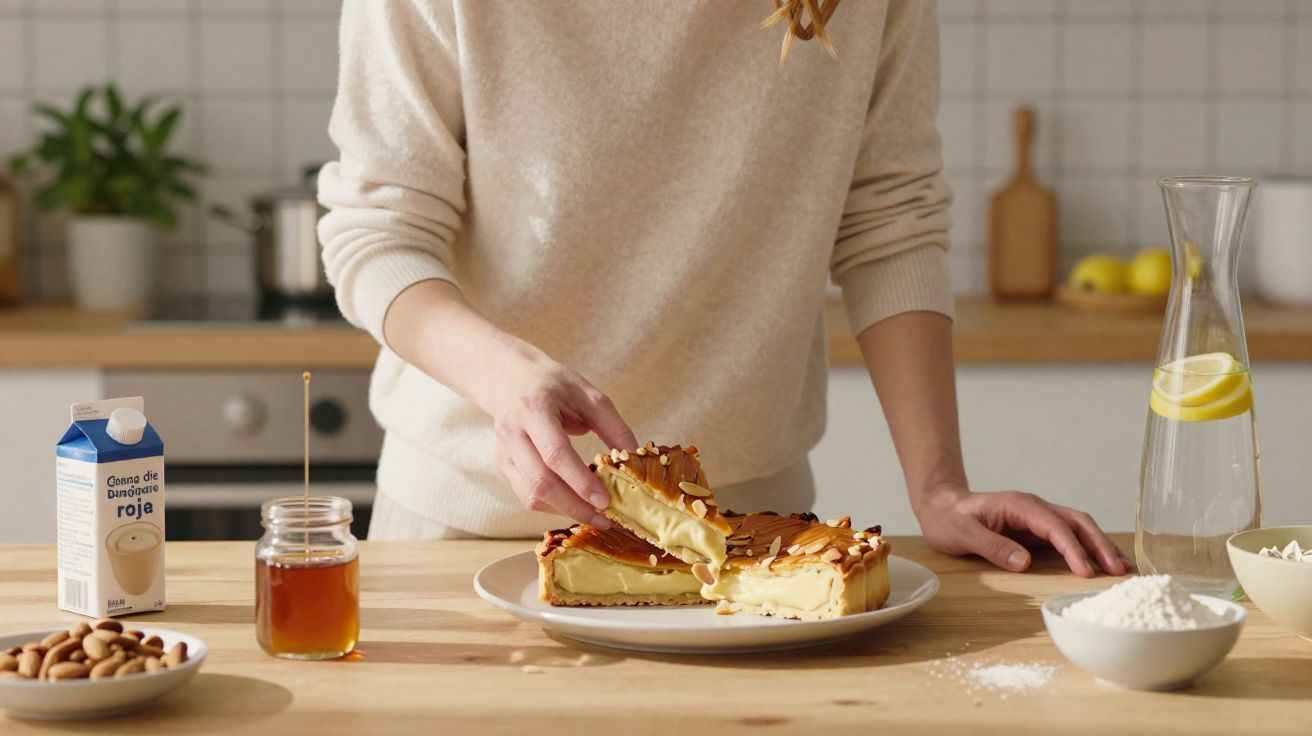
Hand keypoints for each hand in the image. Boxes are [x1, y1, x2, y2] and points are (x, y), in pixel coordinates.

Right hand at [483, 353, 636, 526]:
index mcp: (533, 410)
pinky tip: (573, 504)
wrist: (509, 377)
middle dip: (574, 506)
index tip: (605, 501)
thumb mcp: (588, 394)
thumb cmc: (552, 384)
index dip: (580, 481)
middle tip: (604, 518)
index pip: (555, 454)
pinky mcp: (501, 466)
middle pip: (541, 482)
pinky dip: (552, 505)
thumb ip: (613, 426)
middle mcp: (512, 433)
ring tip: (593, 515)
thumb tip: (634, 459)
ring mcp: (502, 452)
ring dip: (564, 510)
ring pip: (530, 495)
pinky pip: (526, 495)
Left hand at [913, 483, 1130, 577]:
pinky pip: (1068, 536)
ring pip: (1077, 527)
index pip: (1054, 527)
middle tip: (1119, 570)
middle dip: (1099, 545)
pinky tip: (1100, 563)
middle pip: (1076, 522)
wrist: (941, 506)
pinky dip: (1087, 548)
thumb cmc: (949, 518)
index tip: (1086, 571)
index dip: (1073, 549)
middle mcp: (1034, 508)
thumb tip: (1024, 562)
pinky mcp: (1037, 529)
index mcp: (1019, 505)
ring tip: (1121, 568)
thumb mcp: (963, 534)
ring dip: (1100, 546)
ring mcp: (1038, 517)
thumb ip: (992, 546)